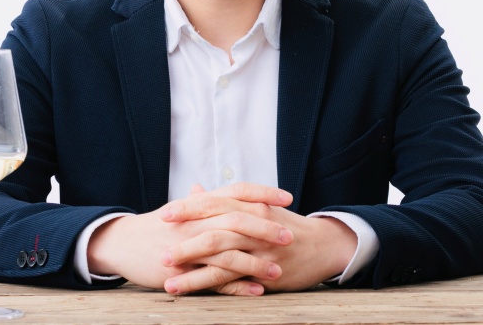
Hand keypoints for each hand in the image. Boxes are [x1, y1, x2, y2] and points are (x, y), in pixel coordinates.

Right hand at [87, 183, 293, 294]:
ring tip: (278, 271)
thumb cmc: (156, 225)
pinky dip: (237, 286)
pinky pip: (214, 279)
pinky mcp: (182, 270)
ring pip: (228, 251)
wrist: (123, 242)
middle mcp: (197, 220)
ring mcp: (190, 245)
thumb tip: (206, 187)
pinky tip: (256, 291)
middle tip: (290, 235)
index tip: (287, 198)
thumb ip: (198, 201)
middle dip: (266, 228)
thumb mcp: (180, 209)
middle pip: (237, 219)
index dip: (263, 193)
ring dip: (256, 262)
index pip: (237, 191)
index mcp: (201, 203)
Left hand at [161, 184, 357, 293]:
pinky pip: (234, 280)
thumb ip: (224, 200)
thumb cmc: (282, 224)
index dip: (188, 209)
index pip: (214, 203)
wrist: (322, 244)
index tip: (164, 214)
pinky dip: (212, 286)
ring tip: (167, 277)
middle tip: (160, 249)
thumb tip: (195, 189)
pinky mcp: (266, 272)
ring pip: (221, 257)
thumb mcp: (255, 206)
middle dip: (185, 240)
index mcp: (249, 205)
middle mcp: (254, 224)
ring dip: (192, 268)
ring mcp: (260, 249)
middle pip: (214, 229)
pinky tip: (194, 292)